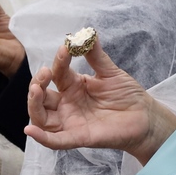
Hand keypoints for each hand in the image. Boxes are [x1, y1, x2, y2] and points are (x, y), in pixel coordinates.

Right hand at [24, 37, 175, 166]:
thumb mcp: (111, 72)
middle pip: (41, 97)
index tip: (65, 48)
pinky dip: (41, 137)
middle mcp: (67, 104)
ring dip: (33, 105)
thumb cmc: (127, 95)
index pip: (58, 73)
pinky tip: (30, 130)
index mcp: (73, 86)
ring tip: (36, 90)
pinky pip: (56, 140)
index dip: (59, 61)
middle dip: (37, 83)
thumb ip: (96, 56)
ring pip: (41, 117)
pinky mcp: (78, 137)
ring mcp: (71, 121)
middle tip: (44, 73)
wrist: (145, 117)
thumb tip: (87, 34)